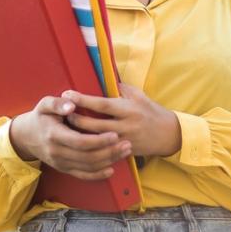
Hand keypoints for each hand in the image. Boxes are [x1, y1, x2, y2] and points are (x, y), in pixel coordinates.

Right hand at [9, 96, 132, 180]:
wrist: (26, 136)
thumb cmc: (40, 117)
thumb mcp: (44, 104)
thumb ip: (57, 103)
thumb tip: (71, 104)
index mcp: (54, 135)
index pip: (80, 142)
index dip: (99, 141)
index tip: (115, 134)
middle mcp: (57, 152)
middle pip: (87, 157)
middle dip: (109, 152)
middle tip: (127, 144)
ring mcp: (60, 163)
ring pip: (88, 167)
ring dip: (108, 161)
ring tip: (125, 152)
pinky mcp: (64, 169)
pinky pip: (82, 175)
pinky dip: (98, 175)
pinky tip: (111, 169)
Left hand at [62, 83, 181, 157]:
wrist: (169, 134)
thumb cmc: (152, 111)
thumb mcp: (139, 96)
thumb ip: (121, 88)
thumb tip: (103, 79)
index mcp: (128, 109)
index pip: (102, 104)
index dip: (83, 99)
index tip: (68, 94)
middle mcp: (125, 125)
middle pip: (95, 125)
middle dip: (76, 119)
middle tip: (62, 113)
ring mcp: (124, 141)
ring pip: (96, 140)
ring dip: (80, 134)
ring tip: (65, 128)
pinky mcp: (124, 152)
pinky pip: (104, 151)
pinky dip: (90, 147)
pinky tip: (78, 143)